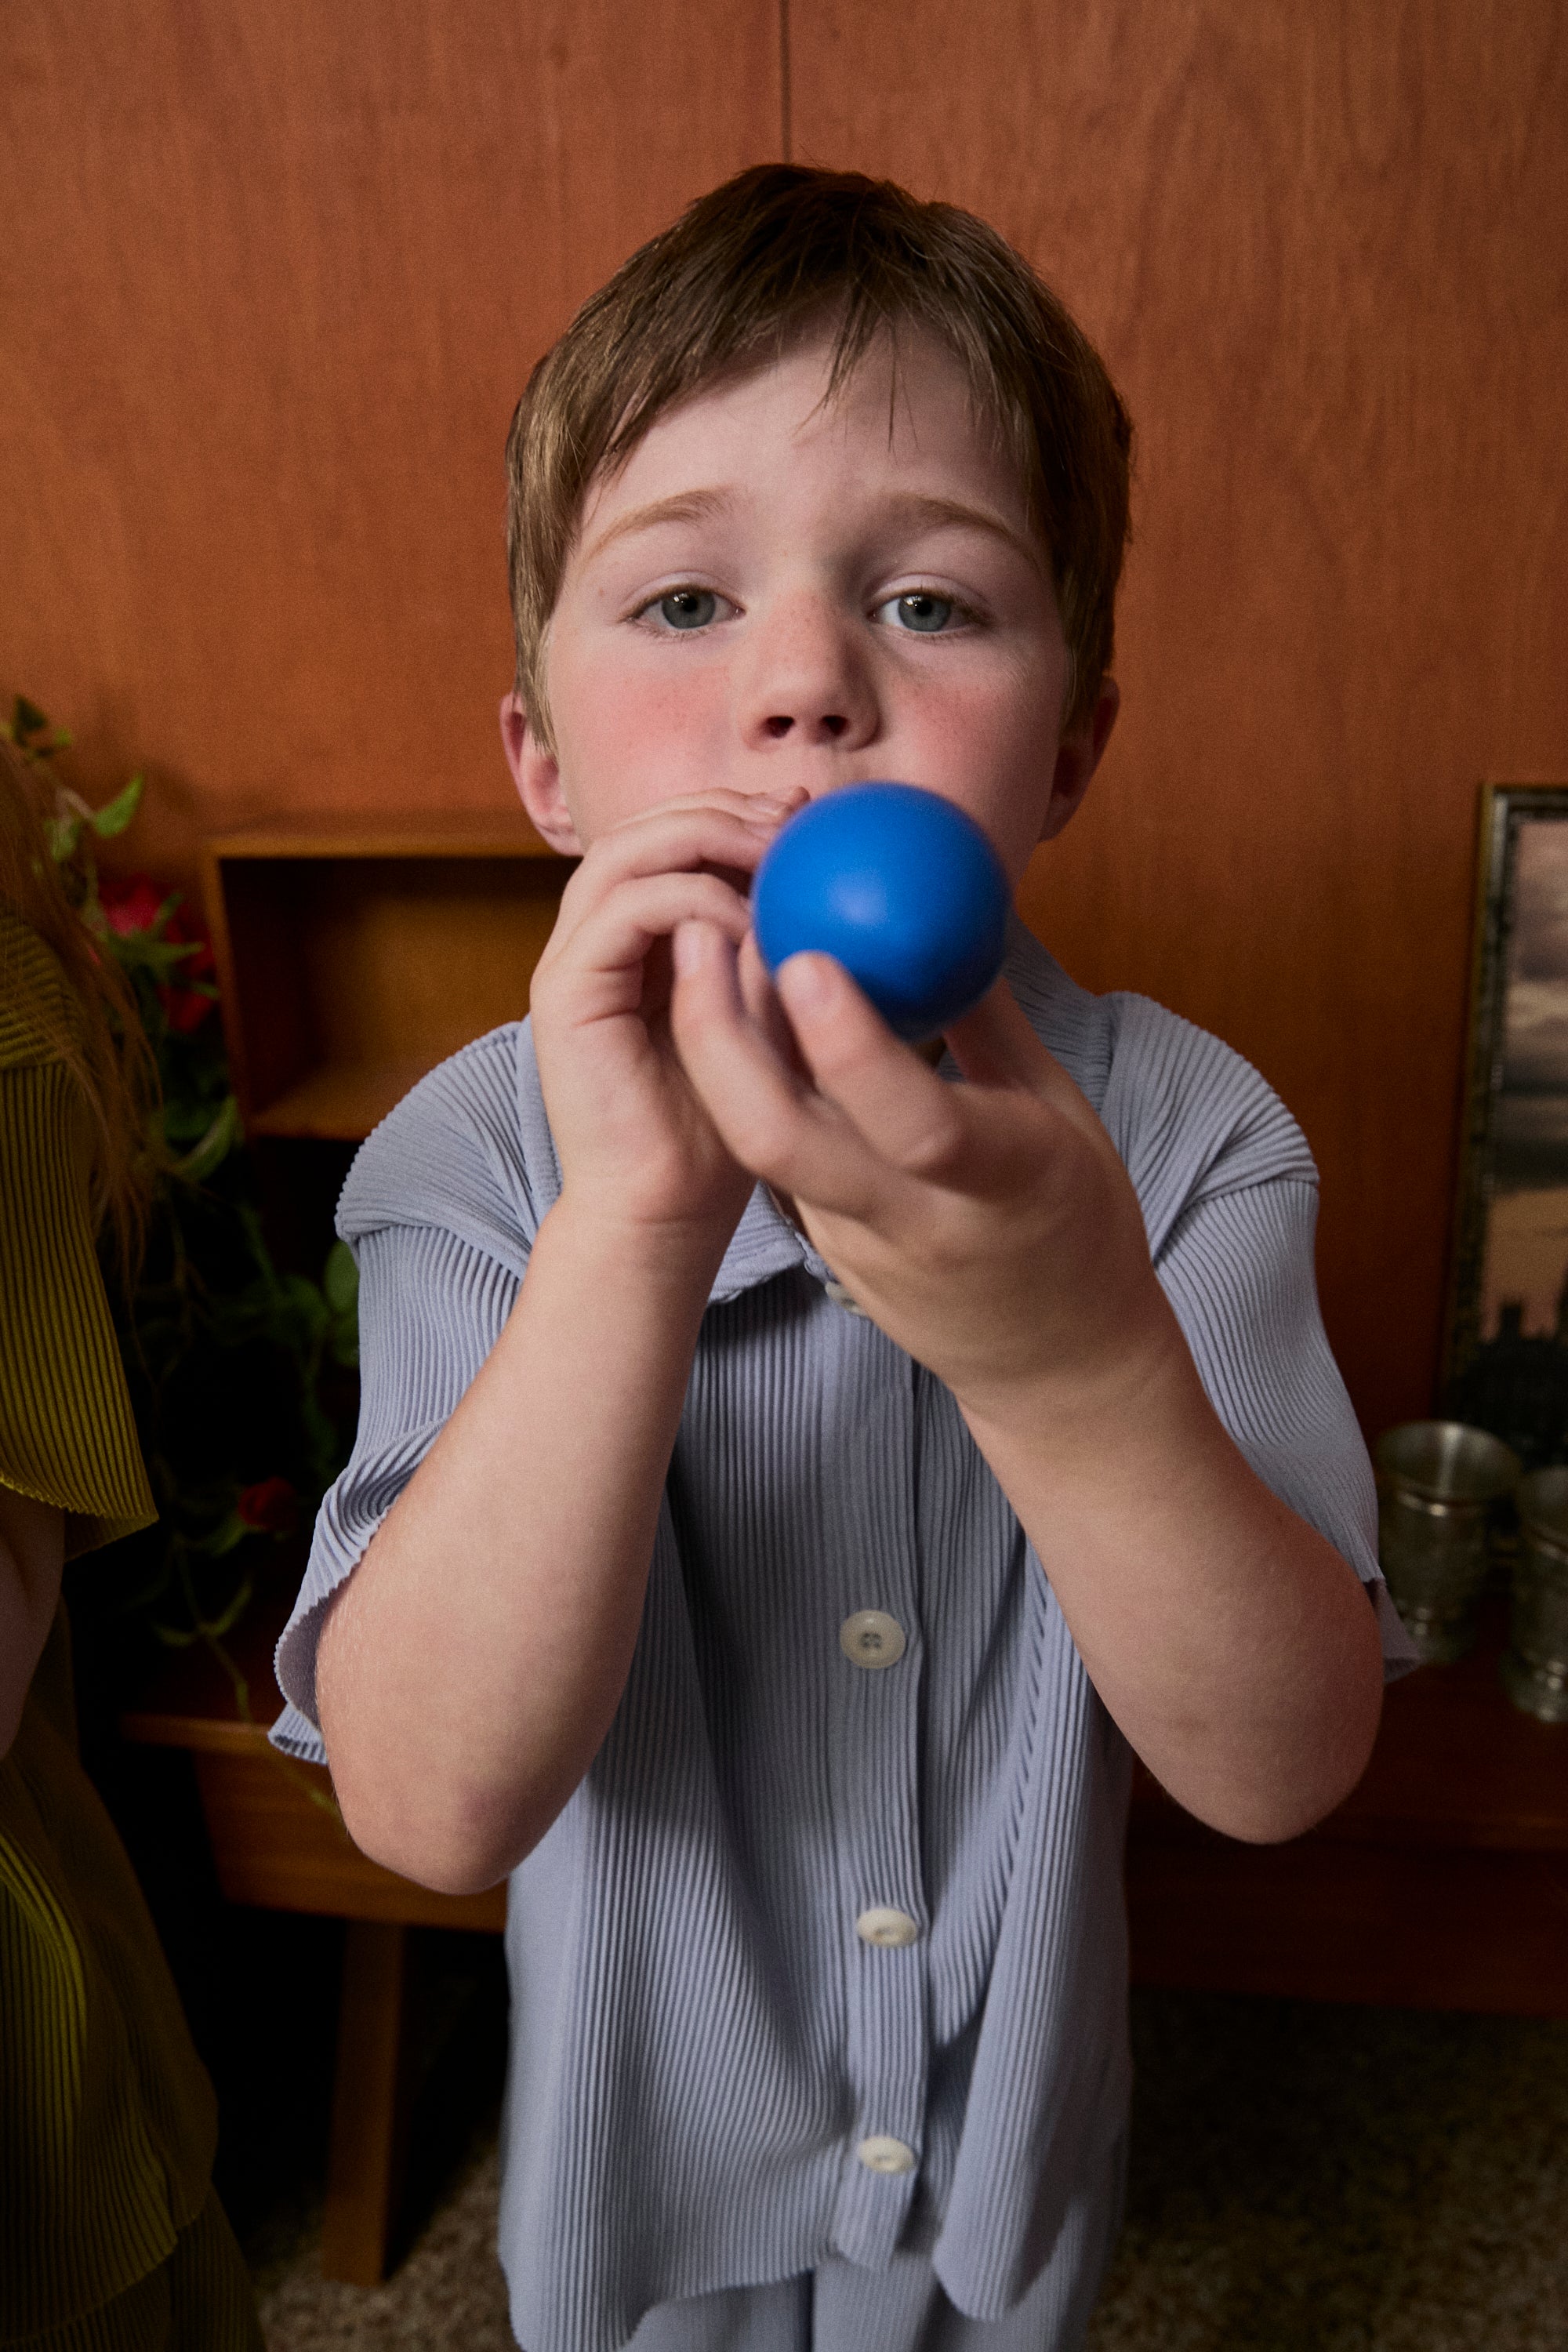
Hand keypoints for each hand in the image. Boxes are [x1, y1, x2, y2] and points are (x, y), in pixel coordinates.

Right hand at [528, 789, 805, 1264]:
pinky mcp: (565, 993)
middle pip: (642, 827)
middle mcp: (594, 941)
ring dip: (705, 836)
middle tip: (795, 816)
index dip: (735, 810)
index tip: (810, 815)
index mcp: (636, 940)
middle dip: (721, 806)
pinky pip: (625, 910)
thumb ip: (777, 951)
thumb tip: (832, 882)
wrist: (665, 1213)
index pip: (671, 838)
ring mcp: (572, 962)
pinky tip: (750, 922)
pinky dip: (690, 899)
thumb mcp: (769, 1020)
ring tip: (775, 851)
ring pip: (623, 852)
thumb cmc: (725, 1131)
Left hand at [668, 923, 1174, 1422]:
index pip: (913, 1124)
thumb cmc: (1079, 1223)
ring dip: (721, 1046)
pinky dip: (749, 1082)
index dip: (850, 1046)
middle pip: (782, 1140)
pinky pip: (777, 1157)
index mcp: (1001, 1183)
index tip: (808, 959)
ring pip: (763, 1143)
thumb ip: (995, 1020)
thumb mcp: (1062, 1113)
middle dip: (721, 1037)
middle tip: (701, 933)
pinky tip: (733, 1014)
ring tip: (705, 949)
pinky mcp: (826, 1251)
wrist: (1056, 1364)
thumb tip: (946, 915)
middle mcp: (914, 1221)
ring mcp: (857, 1244)